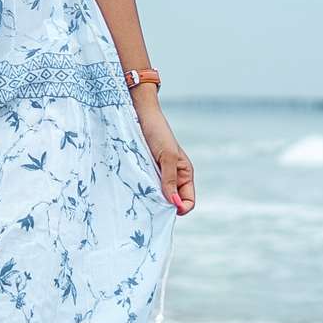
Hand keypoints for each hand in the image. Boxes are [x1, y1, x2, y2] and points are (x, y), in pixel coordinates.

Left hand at [135, 93, 193, 214]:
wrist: (141, 115)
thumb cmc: (158, 132)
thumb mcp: (167, 156)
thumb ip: (170, 180)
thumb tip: (173, 203)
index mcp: (184, 175)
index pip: (188, 201)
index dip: (181, 207)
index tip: (166, 206)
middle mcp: (173, 178)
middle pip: (172, 202)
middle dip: (164, 206)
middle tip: (150, 203)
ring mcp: (158, 176)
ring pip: (158, 197)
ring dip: (151, 198)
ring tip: (141, 195)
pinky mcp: (145, 172)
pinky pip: (146, 188)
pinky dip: (142, 191)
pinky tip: (135, 189)